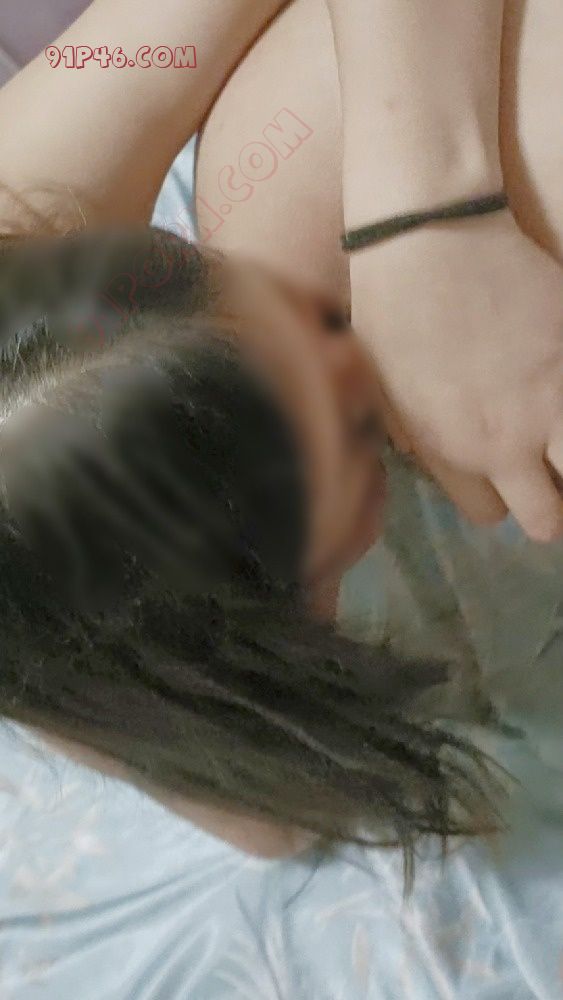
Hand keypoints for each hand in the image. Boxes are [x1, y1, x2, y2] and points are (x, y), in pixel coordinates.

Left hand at [350, 211, 562, 541]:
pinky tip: (561, 392)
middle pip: (547, 519)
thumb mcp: (384, 391)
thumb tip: (429, 454)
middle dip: (549, 503)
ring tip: (559, 438)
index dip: (497, 493)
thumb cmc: (390, 308)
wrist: (430, 239)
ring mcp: (550, 404)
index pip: (491, 513)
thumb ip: (417, 437)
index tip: (502, 470)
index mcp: (451, 455)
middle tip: (547, 471)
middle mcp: (506, 445)